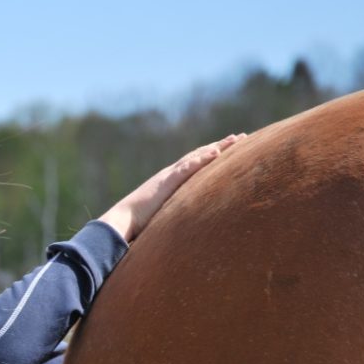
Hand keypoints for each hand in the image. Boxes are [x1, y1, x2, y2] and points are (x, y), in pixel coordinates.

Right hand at [98, 133, 245, 241]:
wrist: (123, 220)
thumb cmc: (139, 222)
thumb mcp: (163, 216)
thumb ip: (176, 214)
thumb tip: (186, 226)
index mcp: (171, 181)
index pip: (195, 164)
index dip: (212, 155)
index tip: (229, 149)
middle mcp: (172, 174)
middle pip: (200, 155)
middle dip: (221, 146)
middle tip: (240, 137)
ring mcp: (169, 176)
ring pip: (197, 157)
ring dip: (217, 147)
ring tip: (234, 140)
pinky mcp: (167, 182)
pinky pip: (187, 168)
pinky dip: (201, 159)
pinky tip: (215, 153)